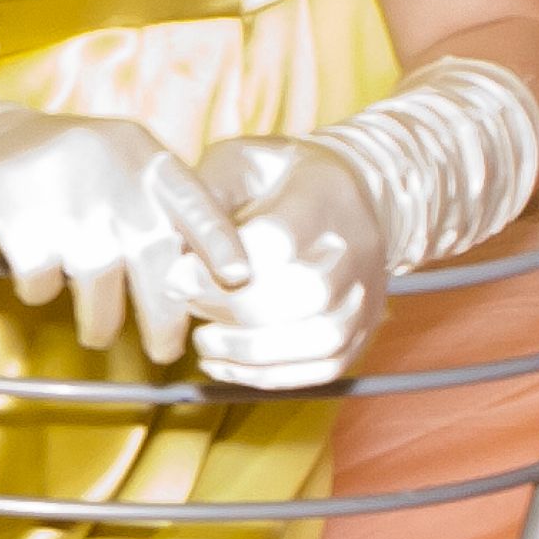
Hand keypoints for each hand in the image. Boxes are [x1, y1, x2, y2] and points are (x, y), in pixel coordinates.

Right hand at [0, 113, 249, 359]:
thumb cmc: (47, 170)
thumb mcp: (109, 166)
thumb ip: (151, 204)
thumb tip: (200, 276)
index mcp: (139, 152)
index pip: (194, 200)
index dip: (221, 243)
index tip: (239, 281)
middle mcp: (107, 164)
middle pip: (152, 254)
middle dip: (164, 313)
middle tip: (166, 350)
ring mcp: (59, 186)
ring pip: (99, 277)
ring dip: (101, 319)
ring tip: (97, 332)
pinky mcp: (11, 208)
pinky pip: (42, 279)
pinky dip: (40, 293)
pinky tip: (36, 284)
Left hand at [186, 135, 390, 388]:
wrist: (347, 191)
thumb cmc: (276, 176)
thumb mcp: (236, 162)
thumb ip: (205, 199)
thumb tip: (171, 254)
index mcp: (324, 196)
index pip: (280, 241)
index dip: (222, 267)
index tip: (177, 275)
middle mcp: (358, 248)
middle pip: (307, 293)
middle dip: (234, 309)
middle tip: (188, 304)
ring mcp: (366, 293)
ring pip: (322, 339)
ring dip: (253, 352)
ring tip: (204, 342)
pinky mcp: (362, 330)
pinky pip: (324, 367)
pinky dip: (270, 375)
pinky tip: (226, 364)